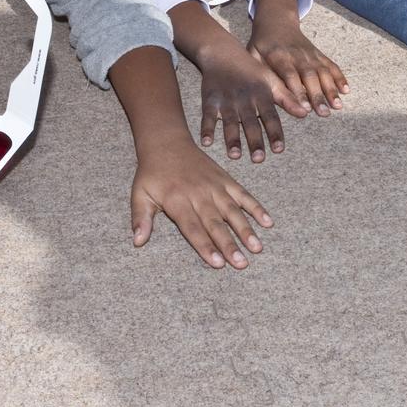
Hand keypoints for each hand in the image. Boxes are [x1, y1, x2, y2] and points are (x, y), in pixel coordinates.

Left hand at [131, 140, 272, 269]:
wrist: (166, 142)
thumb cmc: (152, 173)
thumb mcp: (139, 194)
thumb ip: (140, 218)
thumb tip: (138, 241)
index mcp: (178, 202)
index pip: (193, 229)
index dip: (206, 247)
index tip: (218, 263)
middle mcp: (199, 195)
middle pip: (216, 224)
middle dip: (229, 245)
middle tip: (242, 263)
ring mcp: (215, 187)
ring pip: (233, 211)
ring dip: (246, 230)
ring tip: (257, 247)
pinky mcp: (225, 179)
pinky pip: (243, 195)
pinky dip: (256, 207)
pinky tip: (268, 221)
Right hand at [199, 41, 291, 161]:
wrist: (222, 53)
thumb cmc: (251, 69)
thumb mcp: (271, 80)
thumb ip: (287, 98)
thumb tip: (305, 113)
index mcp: (261, 94)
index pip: (270, 117)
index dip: (274, 133)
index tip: (278, 149)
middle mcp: (245, 99)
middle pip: (250, 122)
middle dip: (254, 140)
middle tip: (258, 158)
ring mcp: (226, 100)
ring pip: (230, 122)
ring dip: (232, 139)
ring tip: (235, 155)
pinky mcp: (210, 100)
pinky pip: (208, 116)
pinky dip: (207, 129)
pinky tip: (207, 142)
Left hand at [248, 0, 348, 117]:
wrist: (277, 22)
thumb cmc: (262, 45)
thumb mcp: (253, 56)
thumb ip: (260, 75)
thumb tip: (266, 98)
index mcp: (278, 56)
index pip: (290, 75)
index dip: (298, 92)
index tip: (304, 109)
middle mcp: (297, 55)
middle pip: (309, 76)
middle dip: (318, 95)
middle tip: (324, 113)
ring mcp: (310, 54)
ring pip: (322, 72)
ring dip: (331, 89)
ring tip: (338, 106)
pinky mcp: (318, 54)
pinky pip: (331, 65)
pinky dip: (339, 77)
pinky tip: (346, 90)